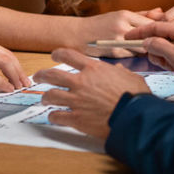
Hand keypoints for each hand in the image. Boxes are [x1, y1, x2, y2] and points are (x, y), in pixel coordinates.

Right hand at [0, 29, 29, 91]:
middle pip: (7, 56)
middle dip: (18, 71)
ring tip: (18, 87)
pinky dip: (2, 83)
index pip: (3, 51)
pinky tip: (7, 89)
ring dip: (14, 77)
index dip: (14, 64)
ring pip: (4, 64)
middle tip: (24, 82)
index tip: (20, 74)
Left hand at [35, 48, 150, 139]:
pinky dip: (53, 116)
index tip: (53, 55)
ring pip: (51, 95)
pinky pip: (57, 116)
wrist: (134, 116)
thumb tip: (118, 69)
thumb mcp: (130, 76)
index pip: (68, 55)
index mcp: (93, 69)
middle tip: (37, 77)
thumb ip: (120, 72)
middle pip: (52, 75)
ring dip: (45, 97)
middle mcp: (81, 82)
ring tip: (43, 99)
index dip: (58, 54)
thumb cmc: (135, 95)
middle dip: (42, 75)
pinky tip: (53, 117)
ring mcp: (77, 101)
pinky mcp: (77, 119)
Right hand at [78, 10, 160, 55]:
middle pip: (149, 36)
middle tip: (161, 43)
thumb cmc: (99, 24)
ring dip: (147, 49)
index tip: (164, 33)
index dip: (161, 29)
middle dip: (156, 40)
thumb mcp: (119, 15)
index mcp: (124, 15)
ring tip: (150, 49)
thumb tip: (160, 11)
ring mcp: (118, 40)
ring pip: (142, 48)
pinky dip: (137, 55)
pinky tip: (137, 54)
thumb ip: (141, 15)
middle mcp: (122, 26)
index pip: (151, 23)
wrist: (77, 34)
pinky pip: (133, 56)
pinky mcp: (115, 53)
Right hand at [126, 20, 173, 93]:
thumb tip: (146, 42)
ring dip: (163, 57)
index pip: (156, 27)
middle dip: (155, 49)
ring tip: (171, 67)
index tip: (129, 37)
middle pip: (160, 36)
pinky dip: (170, 60)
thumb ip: (160, 46)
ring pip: (166, 46)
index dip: (140, 32)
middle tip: (161, 62)